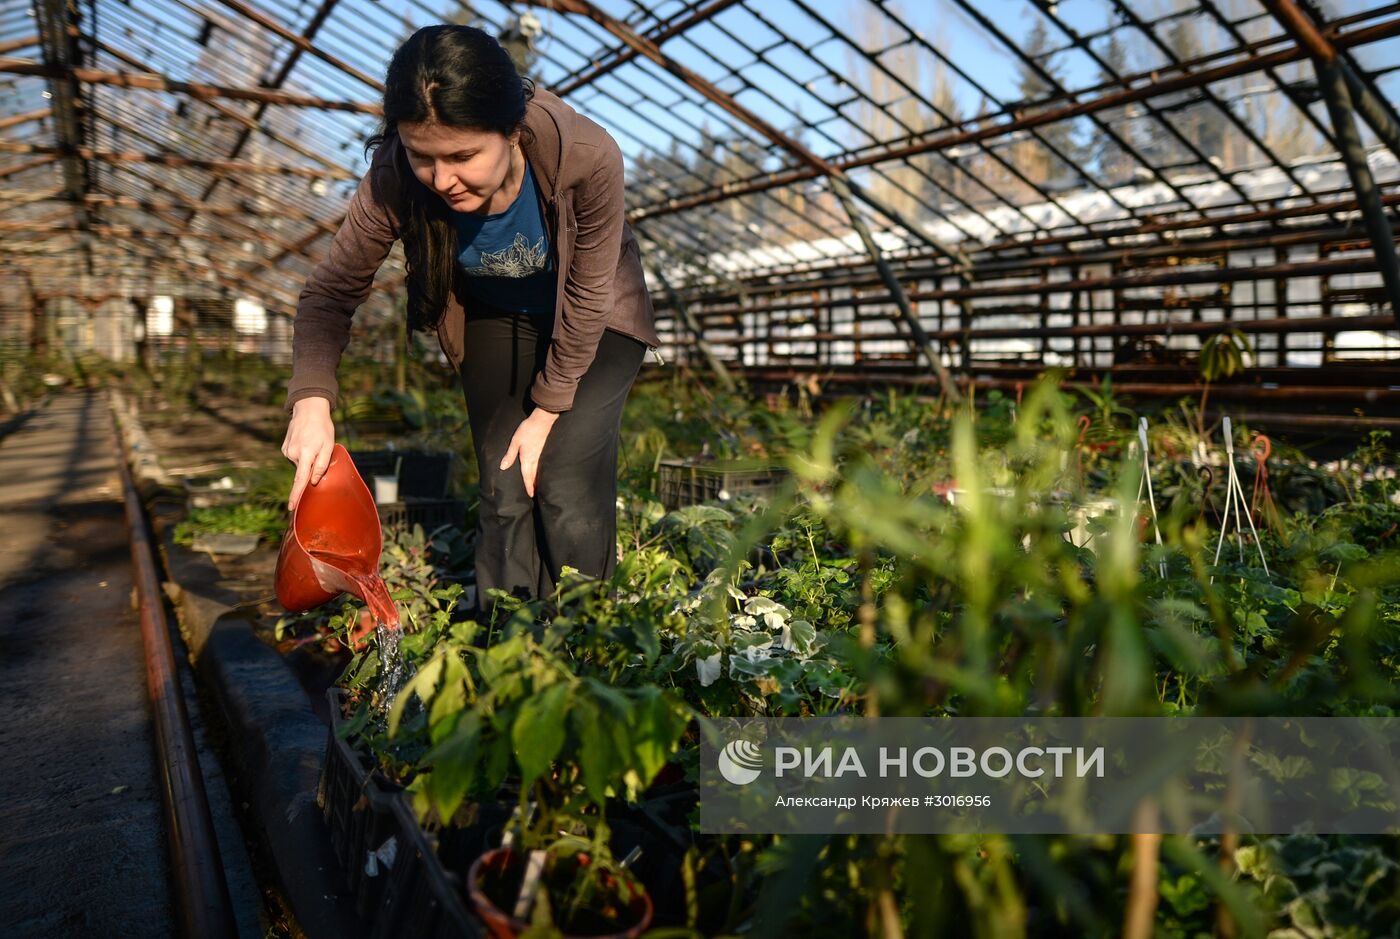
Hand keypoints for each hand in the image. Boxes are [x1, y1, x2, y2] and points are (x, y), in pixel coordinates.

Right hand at [282, 397, 334, 512]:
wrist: (308, 409)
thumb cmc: (322, 428)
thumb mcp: (329, 445)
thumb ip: (321, 465)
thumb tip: (313, 481)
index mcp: (306, 454)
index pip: (300, 480)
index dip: (296, 495)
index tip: (291, 507)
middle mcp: (293, 454)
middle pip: (303, 472)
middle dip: (310, 470)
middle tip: (319, 453)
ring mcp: (287, 451)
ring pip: (299, 465)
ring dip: (307, 461)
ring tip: (313, 445)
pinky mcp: (284, 448)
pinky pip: (295, 458)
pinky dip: (302, 455)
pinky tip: (306, 443)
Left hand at [499, 408, 559, 496]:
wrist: (542, 421)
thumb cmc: (527, 430)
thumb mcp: (515, 442)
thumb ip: (509, 455)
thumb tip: (503, 467)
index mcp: (527, 458)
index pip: (527, 476)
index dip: (529, 486)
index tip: (531, 495)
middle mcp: (534, 458)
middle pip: (534, 475)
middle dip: (533, 485)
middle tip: (534, 493)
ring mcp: (539, 454)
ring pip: (537, 470)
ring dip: (536, 478)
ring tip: (536, 484)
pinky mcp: (541, 449)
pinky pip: (539, 464)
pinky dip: (538, 470)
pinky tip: (538, 469)